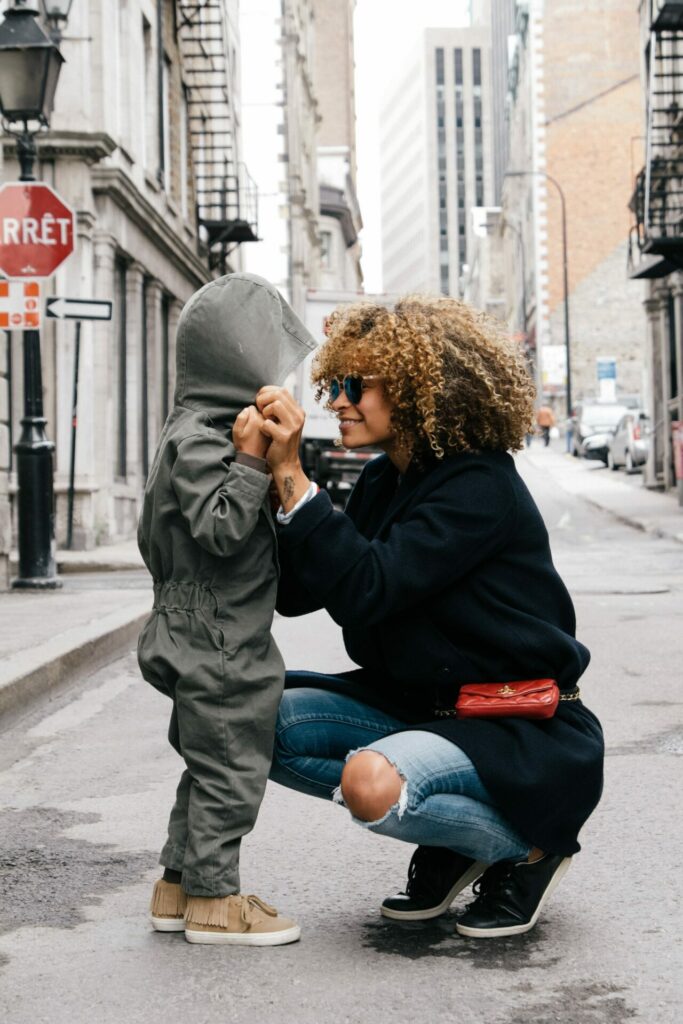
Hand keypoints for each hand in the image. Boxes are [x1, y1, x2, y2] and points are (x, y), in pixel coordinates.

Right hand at [233, 405, 269, 459]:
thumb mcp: (237, 432)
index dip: (248, 414)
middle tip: (252, 428)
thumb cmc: (243, 445)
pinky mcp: (275, 431)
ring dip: (263, 420)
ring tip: (258, 432)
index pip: (252, 407)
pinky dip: (269, 426)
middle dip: (256, 415)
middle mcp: (265, 421)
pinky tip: (264, 434)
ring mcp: (272, 425)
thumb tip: (248, 408)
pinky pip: (272, 423)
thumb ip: (241, 417)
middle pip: (261, 411)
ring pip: (267, 417)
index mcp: (255, 419)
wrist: (254, 459)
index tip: (247, 423)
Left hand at [256, 386, 309, 511]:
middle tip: (260, 411)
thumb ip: (280, 407)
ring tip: (265, 421)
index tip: (261, 404)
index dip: (267, 393)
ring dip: (264, 412)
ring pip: (275, 405)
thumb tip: (268, 392)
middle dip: (263, 400)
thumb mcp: (285, 421)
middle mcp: (298, 416)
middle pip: (278, 394)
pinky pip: (267, 423)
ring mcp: (293, 426)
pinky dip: (263, 427)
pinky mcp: (284, 436)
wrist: (285, 463)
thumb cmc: (280, 441)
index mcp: (298, 411)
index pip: (282, 390)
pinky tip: (266, 433)